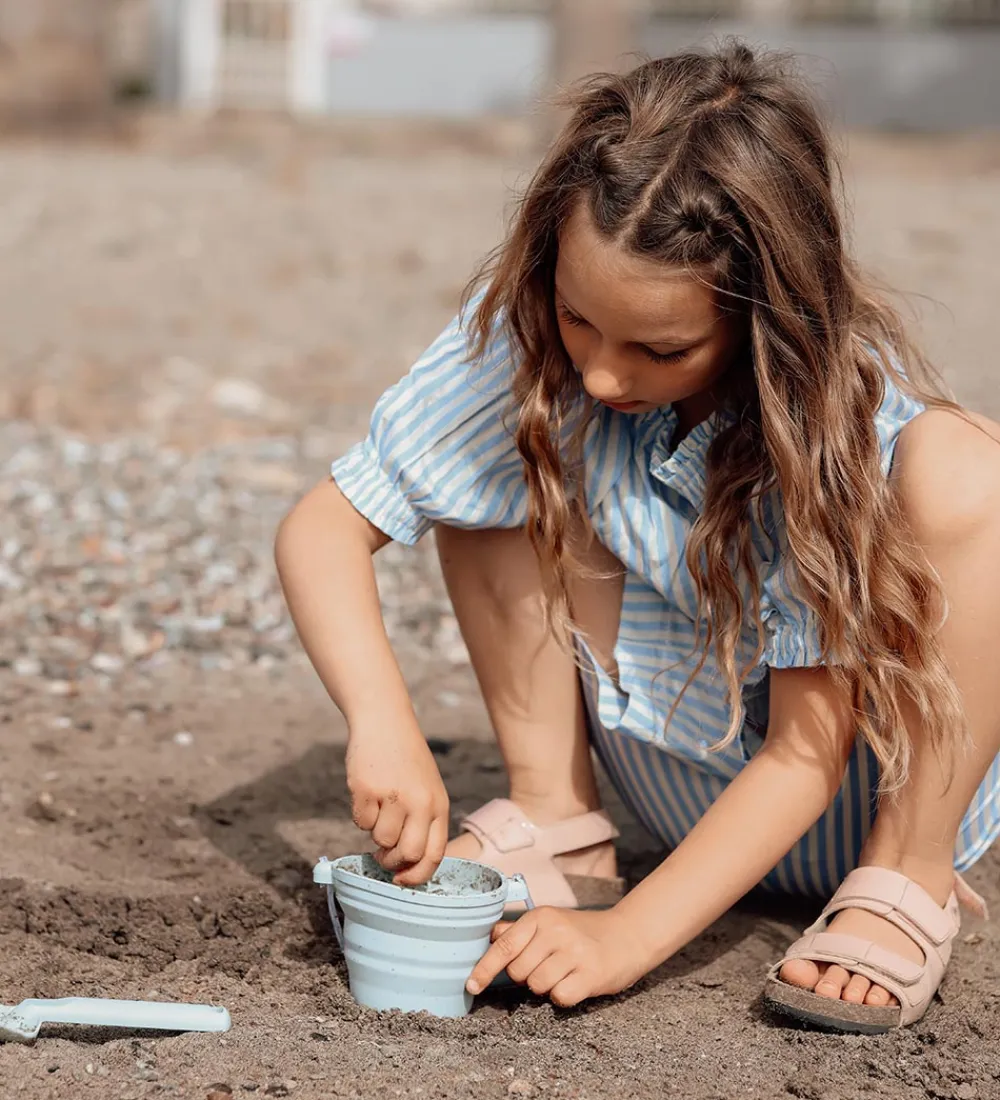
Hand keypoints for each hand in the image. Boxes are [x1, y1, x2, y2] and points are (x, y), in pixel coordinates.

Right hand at [345, 724, 449, 885]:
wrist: (385, 723)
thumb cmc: (406, 760)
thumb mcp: (427, 788)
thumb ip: (423, 822)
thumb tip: (407, 865)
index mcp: (438, 804)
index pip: (435, 854)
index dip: (418, 875)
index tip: (403, 882)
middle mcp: (420, 802)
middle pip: (406, 854)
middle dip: (391, 862)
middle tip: (383, 854)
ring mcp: (393, 796)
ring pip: (380, 840)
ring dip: (375, 830)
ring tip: (379, 805)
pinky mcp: (367, 790)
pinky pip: (360, 822)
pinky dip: (360, 813)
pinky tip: (367, 792)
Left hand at [466, 907, 650, 1007]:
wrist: (628, 935)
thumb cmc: (583, 931)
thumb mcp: (551, 921)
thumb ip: (519, 930)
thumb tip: (490, 935)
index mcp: (541, 917)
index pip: (504, 946)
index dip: (483, 968)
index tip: (472, 985)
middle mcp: (556, 932)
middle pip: (518, 971)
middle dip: (526, 976)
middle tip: (546, 965)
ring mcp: (574, 953)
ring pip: (537, 987)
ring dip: (545, 987)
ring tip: (563, 972)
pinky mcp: (591, 974)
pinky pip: (560, 998)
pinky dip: (564, 996)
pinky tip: (575, 981)